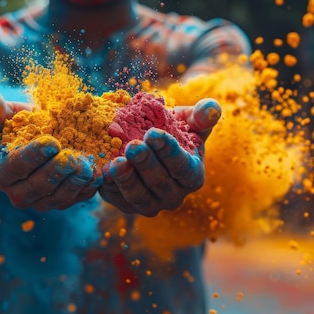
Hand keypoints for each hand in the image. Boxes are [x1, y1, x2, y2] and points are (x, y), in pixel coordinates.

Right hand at [0, 88, 101, 211]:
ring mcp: (42, 202)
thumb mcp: (10, 114)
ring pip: (59, 197)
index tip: (51, 142)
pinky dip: (88, 187)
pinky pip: (77, 199)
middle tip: (72, 157)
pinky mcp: (63, 203)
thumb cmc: (25, 123)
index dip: (33, 155)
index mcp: (0, 174)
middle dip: (56, 172)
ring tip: (88, 166)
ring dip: (75, 182)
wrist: (48, 135)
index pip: (15, 166)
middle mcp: (18, 194)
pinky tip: (98, 173)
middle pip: (37, 186)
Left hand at [99, 98, 220, 216]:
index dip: (167, 151)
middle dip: (146, 164)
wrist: (144, 146)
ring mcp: (150, 204)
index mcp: (192, 176)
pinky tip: (102, 170)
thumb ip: (201, 115)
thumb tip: (212, 108)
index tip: (153, 133)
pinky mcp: (126, 205)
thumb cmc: (171, 131)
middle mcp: (173, 196)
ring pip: (139, 196)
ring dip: (127, 180)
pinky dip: (110, 186)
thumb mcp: (187, 122)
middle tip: (133, 146)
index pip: (182, 166)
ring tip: (116, 162)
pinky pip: (118, 199)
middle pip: (159, 182)